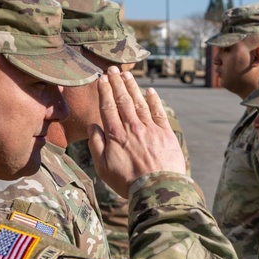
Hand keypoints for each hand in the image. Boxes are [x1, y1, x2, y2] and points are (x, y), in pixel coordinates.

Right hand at [88, 67, 186, 196]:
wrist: (156, 188)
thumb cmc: (127, 181)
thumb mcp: (103, 167)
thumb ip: (96, 145)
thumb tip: (93, 127)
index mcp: (115, 134)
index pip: (108, 107)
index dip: (105, 91)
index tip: (101, 79)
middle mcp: (132, 127)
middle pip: (123, 100)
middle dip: (117, 83)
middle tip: (112, 69)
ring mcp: (150, 128)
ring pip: (139, 102)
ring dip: (133, 87)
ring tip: (127, 75)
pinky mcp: (166, 133)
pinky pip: (159, 112)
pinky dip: (154, 100)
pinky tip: (150, 91)